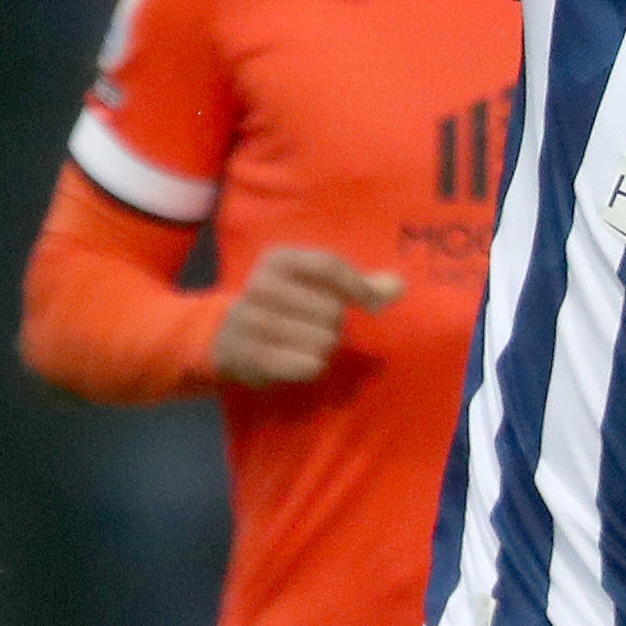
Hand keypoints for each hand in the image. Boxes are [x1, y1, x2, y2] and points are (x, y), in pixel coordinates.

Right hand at [210, 248, 406, 385]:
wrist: (225, 337)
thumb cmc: (283, 306)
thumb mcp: (315, 287)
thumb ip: (359, 284)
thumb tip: (400, 286)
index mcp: (279, 259)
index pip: (329, 266)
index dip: (358, 288)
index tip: (373, 308)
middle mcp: (261, 284)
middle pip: (332, 309)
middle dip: (334, 324)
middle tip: (314, 327)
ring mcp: (253, 320)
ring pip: (323, 340)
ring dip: (324, 348)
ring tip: (304, 343)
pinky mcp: (253, 355)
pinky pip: (308, 364)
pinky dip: (311, 366)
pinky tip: (296, 360)